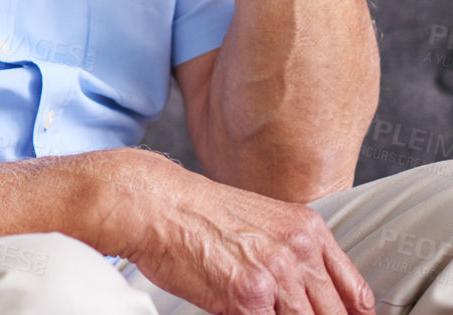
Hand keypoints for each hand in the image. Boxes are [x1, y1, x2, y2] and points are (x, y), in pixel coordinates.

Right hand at [94, 148, 373, 314]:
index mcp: (308, 231)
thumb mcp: (258, 222)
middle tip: (282, 311)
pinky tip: (236, 309)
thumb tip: (307, 300)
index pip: (356, 296)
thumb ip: (291, 256)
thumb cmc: (193, 214)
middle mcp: (299, 251)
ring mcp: (276, 275)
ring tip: (254, 308)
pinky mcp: (248, 297)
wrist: (151, 203)